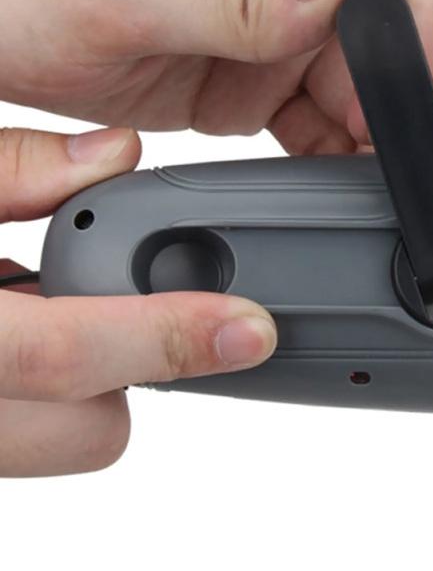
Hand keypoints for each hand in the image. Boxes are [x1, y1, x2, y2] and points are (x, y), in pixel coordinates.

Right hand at [0, 126, 276, 476]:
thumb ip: (12, 170)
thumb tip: (111, 151)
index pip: (63, 357)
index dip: (168, 339)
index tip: (250, 330)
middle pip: (97, 431)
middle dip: (129, 367)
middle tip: (106, 300)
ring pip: (77, 440)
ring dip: (92, 381)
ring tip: (59, 313)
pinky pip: (44, 435)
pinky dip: (56, 394)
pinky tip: (32, 329)